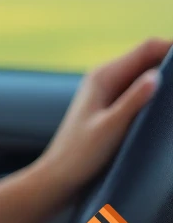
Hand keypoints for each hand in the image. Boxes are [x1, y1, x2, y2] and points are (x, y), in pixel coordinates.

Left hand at [34, 36, 170, 202]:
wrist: (60, 174)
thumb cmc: (80, 154)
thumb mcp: (110, 128)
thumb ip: (132, 102)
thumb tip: (156, 75)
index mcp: (104, 75)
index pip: (148, 48)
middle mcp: (107, 76)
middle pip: (151, 58)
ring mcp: (110, 90)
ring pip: (149, 74)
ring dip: (169, 80)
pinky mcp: (114, 104)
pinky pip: (143, 90)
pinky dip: (160, 93)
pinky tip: (171, 108)